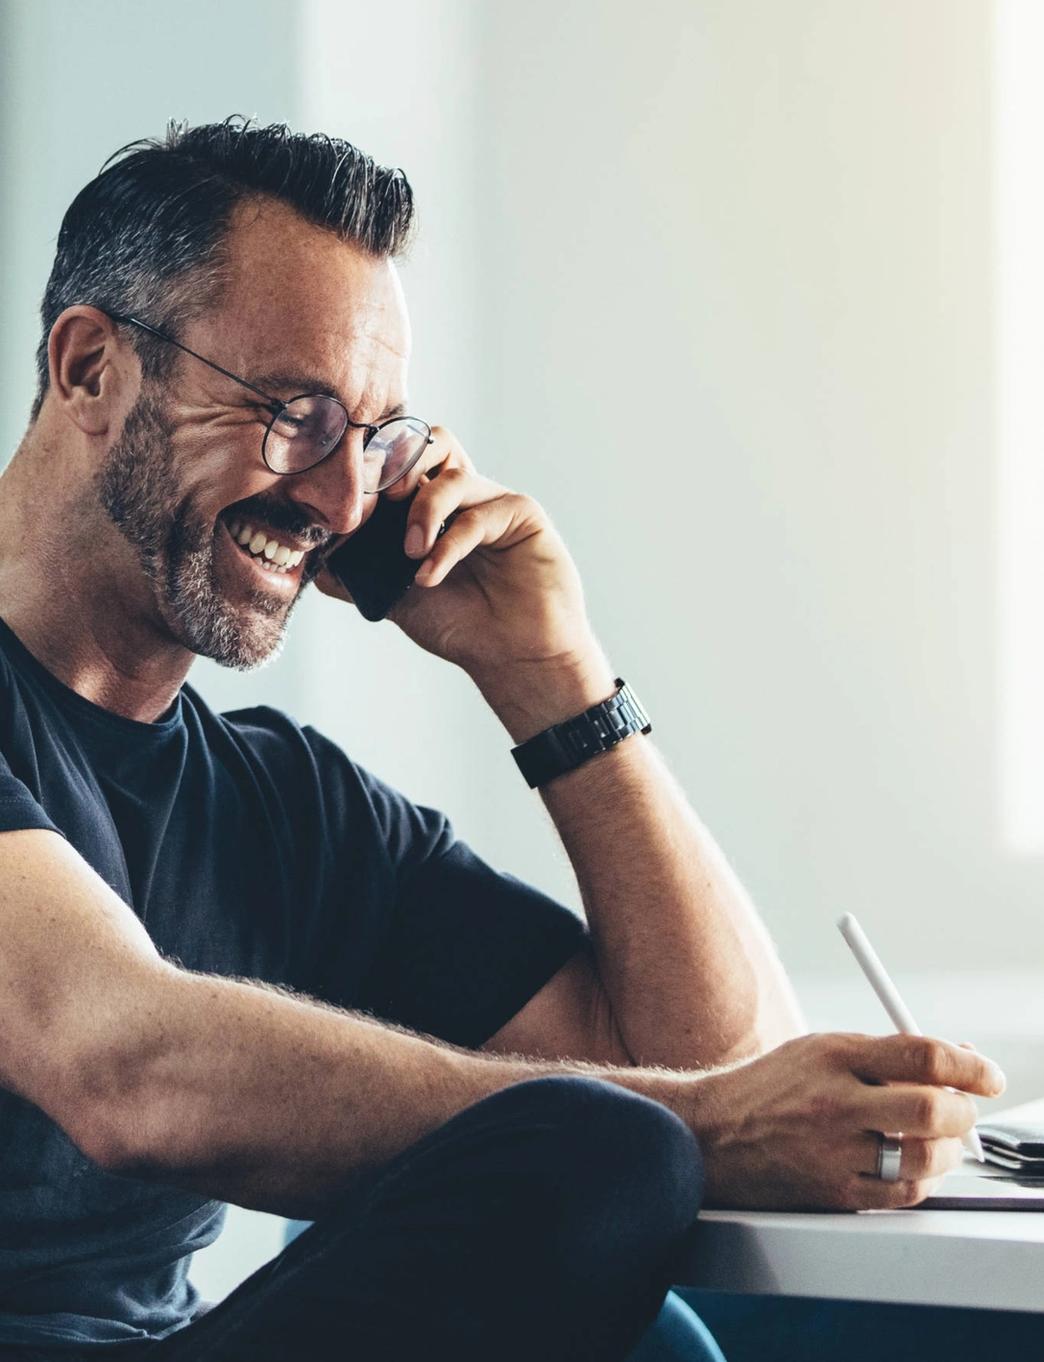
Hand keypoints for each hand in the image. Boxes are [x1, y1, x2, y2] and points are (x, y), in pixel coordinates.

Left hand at [314, 426, 600, 682]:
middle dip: (398, 463)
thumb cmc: (463, 627)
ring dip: (421, 510)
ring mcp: (493, 500)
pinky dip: (446, 544)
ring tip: (409, 553)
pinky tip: (430, 576)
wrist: (513, 658)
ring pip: (450, 473)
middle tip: (380, 500)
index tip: (348, 497)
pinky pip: (476, 513)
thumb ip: (357, 574)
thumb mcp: (396, 598)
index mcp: (434, 506)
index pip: (402, 460)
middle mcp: (464, 495)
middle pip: (430, 441)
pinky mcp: (521, 513)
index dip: (375, 467)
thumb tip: (312, 557)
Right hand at [690, 1032, 1005, 1210]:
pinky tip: (916, 1166)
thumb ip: (884, 1054)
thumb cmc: (771, 1088)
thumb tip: (955, 1056)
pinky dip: (923, 1179)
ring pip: (924, 1157)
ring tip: (940, 1140)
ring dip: (948, 1149)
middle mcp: (835, 1102)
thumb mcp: (820, 1050)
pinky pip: (903, 1193)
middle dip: (962, 1111)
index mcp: (834, 1055)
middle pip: (929, 1108)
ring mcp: (834, 1151)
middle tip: (964, 1110)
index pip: (921, 1054)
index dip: (969, 1064)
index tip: (987, 1075)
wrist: (712, 1135)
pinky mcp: (835, 1192)